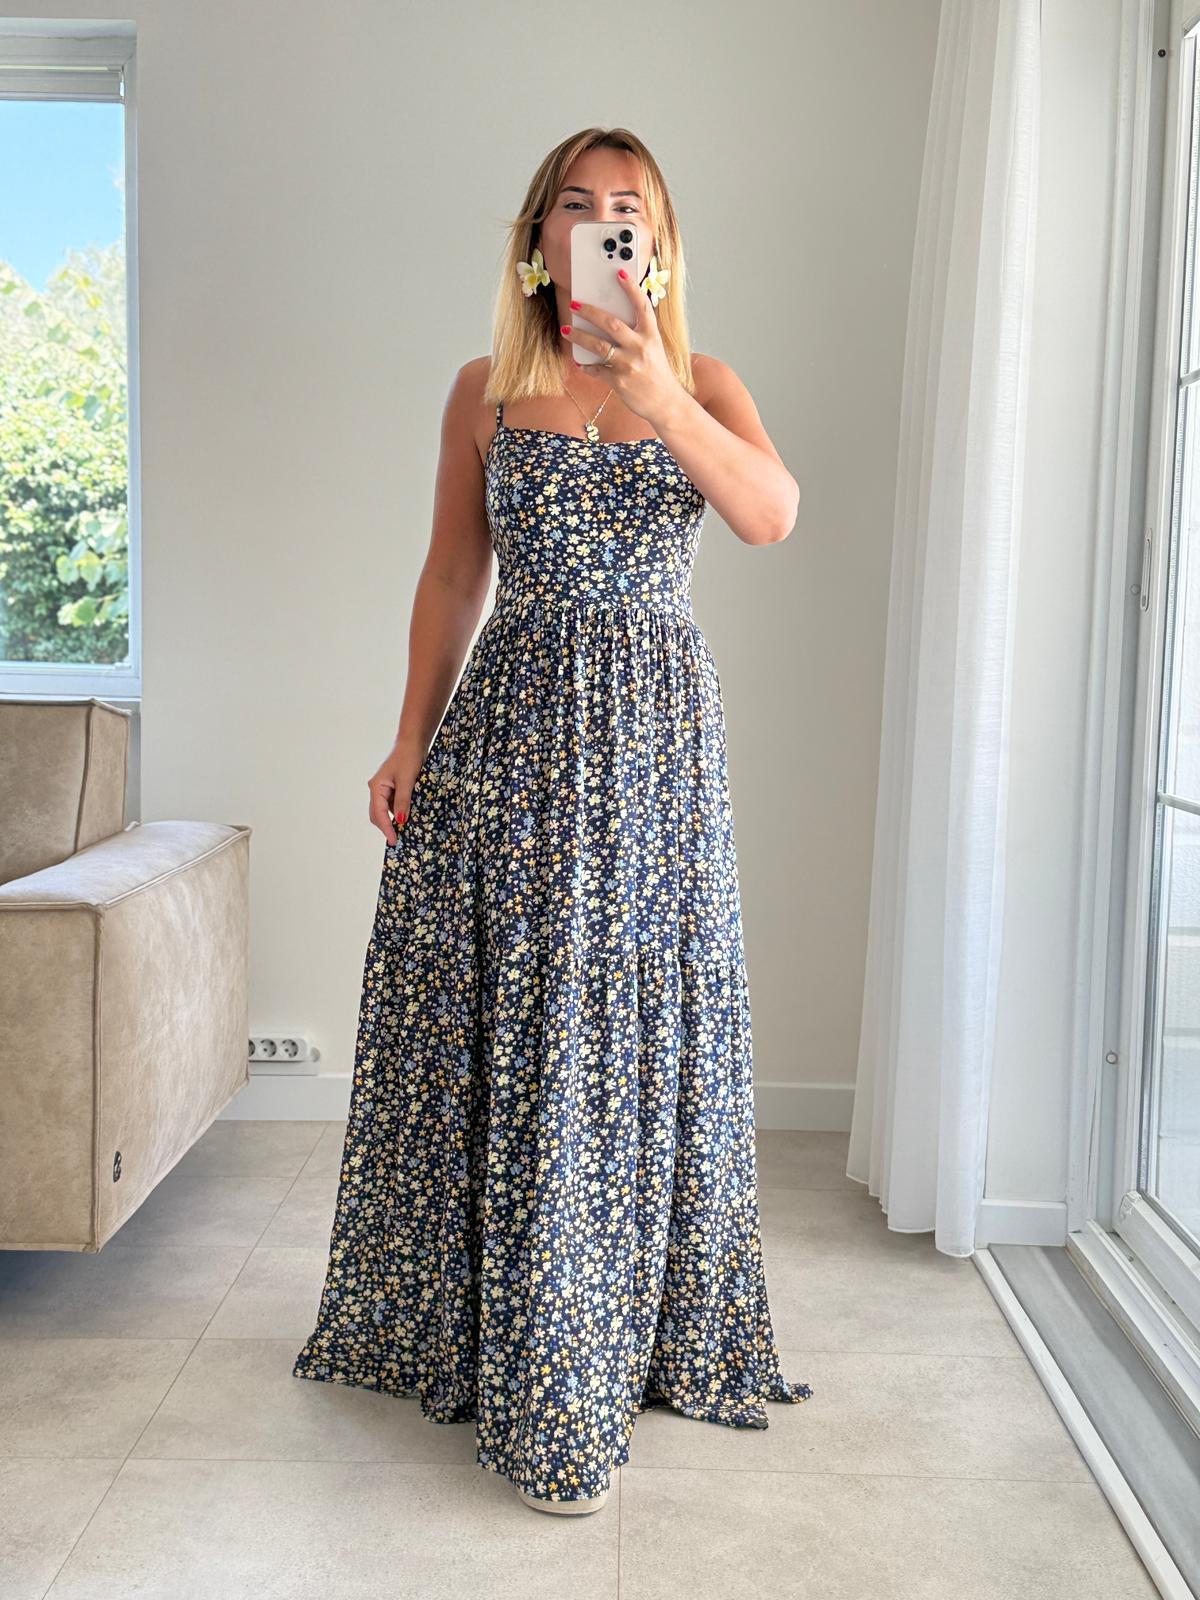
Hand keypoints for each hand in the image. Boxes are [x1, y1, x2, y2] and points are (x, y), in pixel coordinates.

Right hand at [368, 738, 425, 846]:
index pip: (378, 814)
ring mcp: (384, 789)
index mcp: (376, 787)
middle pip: (378, 814)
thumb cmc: (408, 757)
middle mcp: (377, 789)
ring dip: (393, 820)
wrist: (413, 742)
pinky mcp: (392, 787)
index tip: (394, 841)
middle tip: (398, 840)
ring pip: (385, 810)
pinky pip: (392, 804)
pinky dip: (398, 812)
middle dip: (387, 827)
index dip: (386, 828)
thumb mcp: (407, 781)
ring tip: (405, 831)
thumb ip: (403, 801)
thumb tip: (400, 820)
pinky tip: (407, 816)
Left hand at [561, 268, 680, 425]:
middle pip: (611, 323)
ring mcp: (629, 365)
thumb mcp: (654, 348)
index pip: (641, 306)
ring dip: (579, 336)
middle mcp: (641, 347)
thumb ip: (638, 333)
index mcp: (651, 335)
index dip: (630, 288)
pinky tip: (580, 363)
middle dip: (590, 311)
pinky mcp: (619, 382)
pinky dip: (587, 366)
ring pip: (598, 346)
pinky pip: (597, 370)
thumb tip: (613, 319)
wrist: (665, 403)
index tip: (619, 272)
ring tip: (566, 330)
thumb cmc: (658, 373)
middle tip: (574, 304)